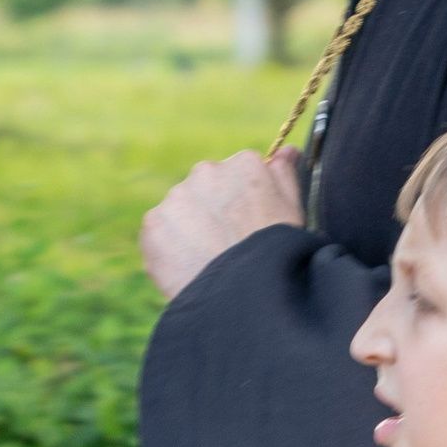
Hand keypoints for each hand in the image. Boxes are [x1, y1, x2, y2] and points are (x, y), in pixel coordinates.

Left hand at [140, 146, 303, 299]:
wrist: (244, 295)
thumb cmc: (277, 254)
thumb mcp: (293, 212)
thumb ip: (286, 175)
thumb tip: (286, 150)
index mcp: (244, 165)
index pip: (236, 177)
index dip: (241, 207)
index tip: (246, 229)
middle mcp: (207, 171)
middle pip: (204, 190)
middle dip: (211, 214)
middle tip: (226, 249)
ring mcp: (176, 197)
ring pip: (179, 212)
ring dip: (188, 232)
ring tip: (208, 263)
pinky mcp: (153, 223)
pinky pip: (158, 235)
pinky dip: (169, 252)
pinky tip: (190, 270)